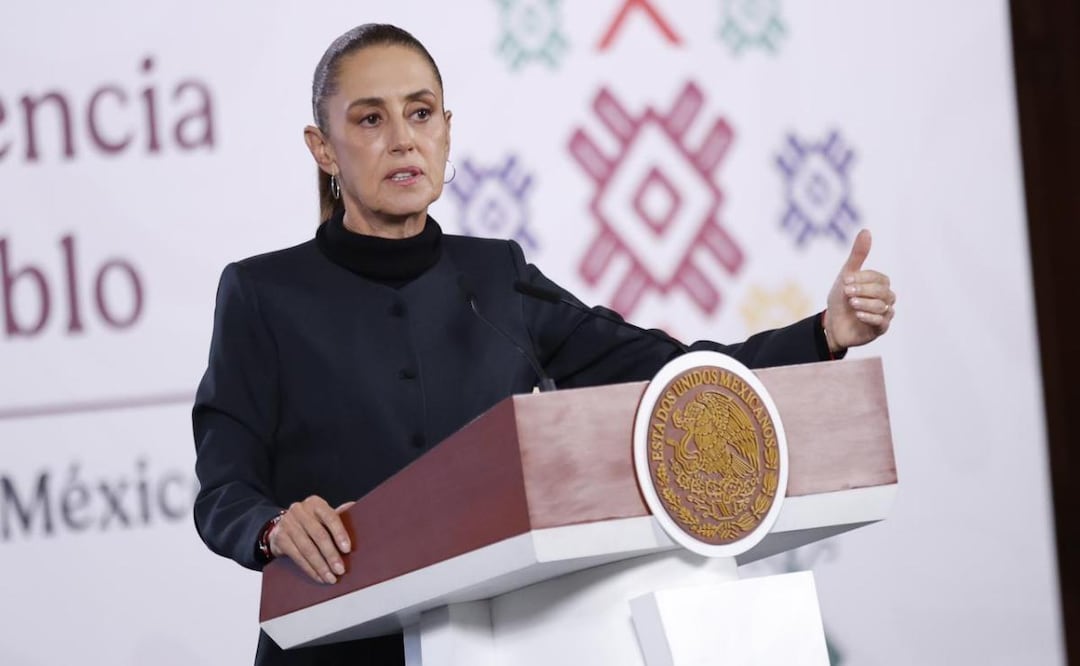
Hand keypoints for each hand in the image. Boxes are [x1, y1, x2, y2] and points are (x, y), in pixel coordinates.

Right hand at [269, 496, 354, 583]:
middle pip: (319, 535)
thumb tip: (356, 507)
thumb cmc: (310, 522)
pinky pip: (297, 556)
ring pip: (307, 548)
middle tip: (340, 570)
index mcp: (315, 503)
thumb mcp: (323, 516)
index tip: (347, 549)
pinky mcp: (279, 538)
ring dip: (321, 566)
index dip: (340, 533)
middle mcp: (300, 510)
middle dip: (331, 555)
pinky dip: (309, 569)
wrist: (281, 527)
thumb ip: (338, 514)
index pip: (330, 517)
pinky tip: (318, 576)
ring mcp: (288, 523)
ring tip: (331, 577)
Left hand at [824, 229, 895, 351]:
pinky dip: (869, 317)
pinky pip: (882, 322)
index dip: (862, 278)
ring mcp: (884, 314)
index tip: (845, 279)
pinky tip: (857, 314)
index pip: (878, 278)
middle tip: (846, 291)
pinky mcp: (880, 329)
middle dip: (863, 290)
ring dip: (865, 303)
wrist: (831, 324)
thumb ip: (858, 255)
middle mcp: (886, 299)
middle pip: (883, 291)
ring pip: (883, 306)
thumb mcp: (846, 275)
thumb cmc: (841, 299)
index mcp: (880, 284)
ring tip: (851, 303)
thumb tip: (866, 230)